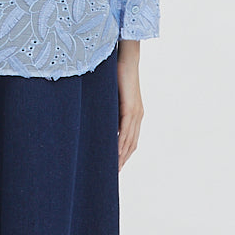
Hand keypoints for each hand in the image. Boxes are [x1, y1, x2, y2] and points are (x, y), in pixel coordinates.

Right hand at [117, 38, 142, 169]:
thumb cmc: (117, 75)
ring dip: (121, 156)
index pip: (130, 140)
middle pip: (131, 145)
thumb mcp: (112, 96)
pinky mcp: (130, 108)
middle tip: (113, 174)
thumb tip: (97, 117)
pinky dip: (120, 143)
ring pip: (129, 141)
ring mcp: (136, 113)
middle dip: (123, 160)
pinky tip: (114, 153)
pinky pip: (125, 130)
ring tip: (113, 169)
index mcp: (135, 115)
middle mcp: (138, 116)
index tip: (116, 167)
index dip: (124, 155)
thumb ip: (108, 109)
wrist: (126, 59)